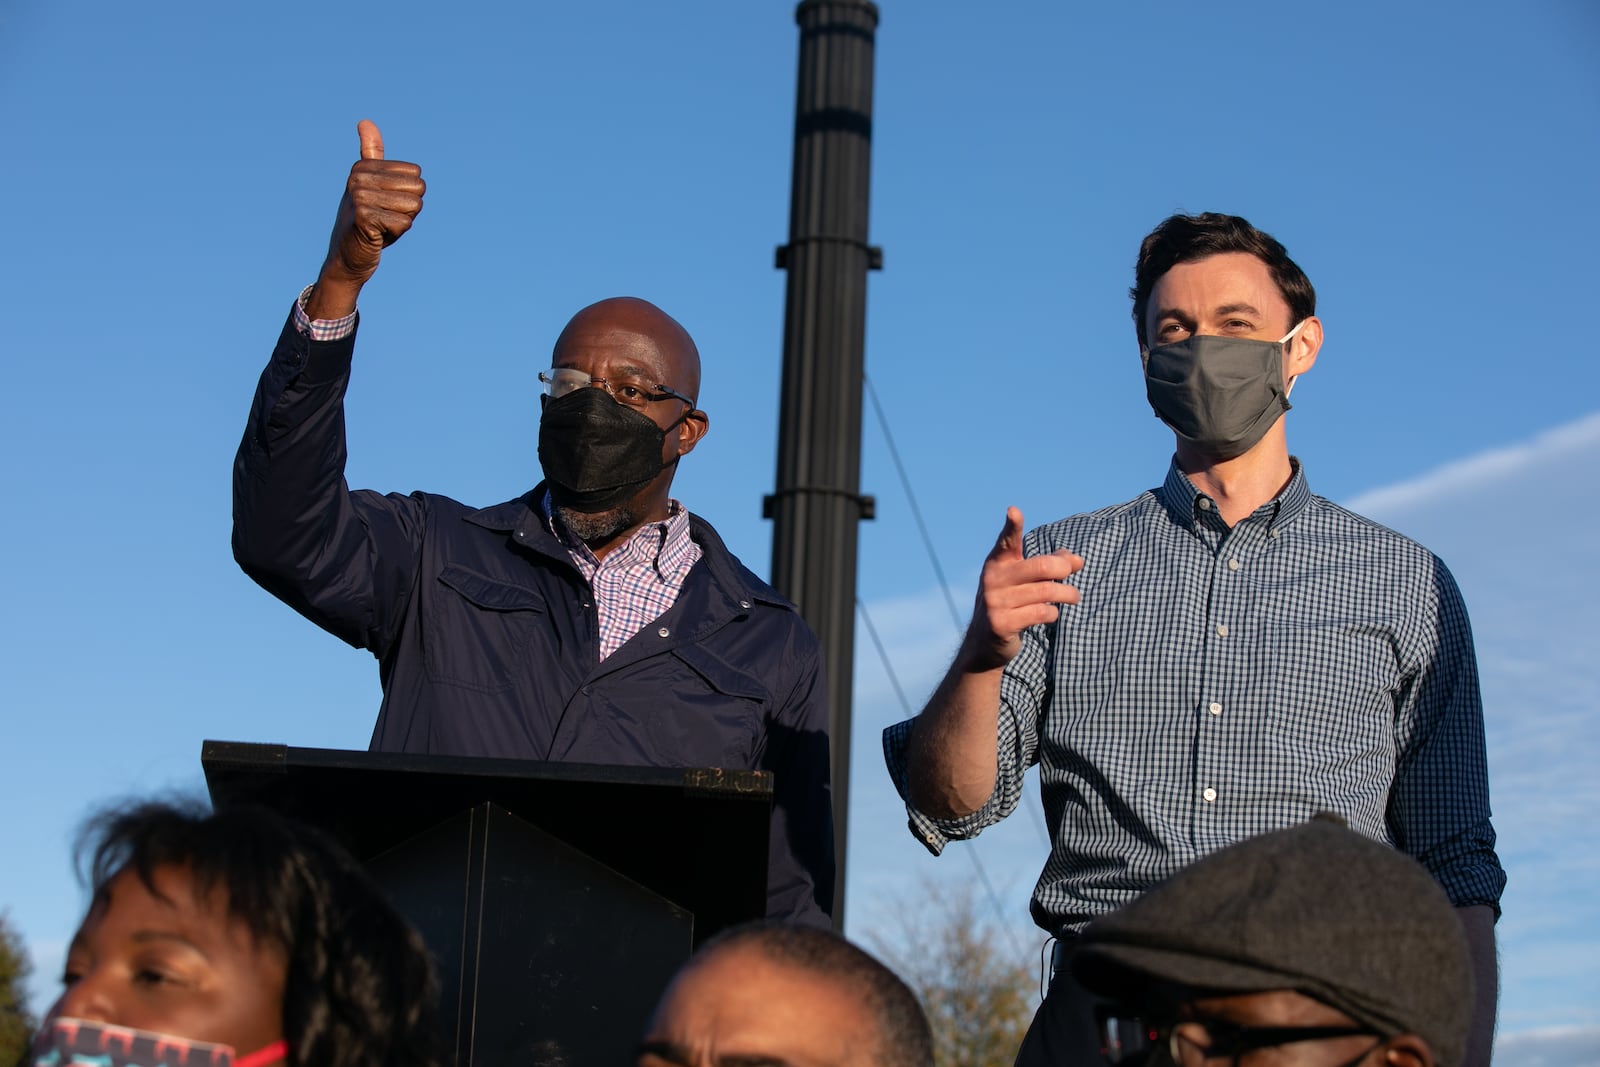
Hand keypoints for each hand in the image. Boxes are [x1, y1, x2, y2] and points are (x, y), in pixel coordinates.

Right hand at [308, 120, 424, 316]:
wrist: (347, 257)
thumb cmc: (367, 222)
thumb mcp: (372, 186)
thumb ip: (372, 155)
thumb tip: (365, 121)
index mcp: (363, 166)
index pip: (416, 176)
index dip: (408, 196)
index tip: (386, 205)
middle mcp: (359, 177)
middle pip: (418, 190)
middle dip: (408, 210)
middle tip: (385, 218)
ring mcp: (359, 196)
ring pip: (413, 207)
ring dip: (402, 223)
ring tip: (381, 227)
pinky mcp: (364, 217)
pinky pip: (403, 223)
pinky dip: (396, 234)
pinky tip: (377, 236)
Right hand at [960, 507, 1081, 671]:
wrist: (984, 642)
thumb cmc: (1012, 601)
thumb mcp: (1025, 579)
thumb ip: (1050, 564)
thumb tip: (1078, 559)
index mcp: (997, 562)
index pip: (1006, 541)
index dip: (1012, 526)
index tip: (1014, 511)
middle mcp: (992, 579)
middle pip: (1042, 567)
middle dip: (1064, 569)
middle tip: (1073, 571)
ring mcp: (995, 602)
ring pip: (1047, 592)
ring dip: (1067, 594)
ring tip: (1074, 596)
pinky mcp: (1001, 623)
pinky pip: (1040, 613)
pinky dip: (1052, 613)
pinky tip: (1051, 614)